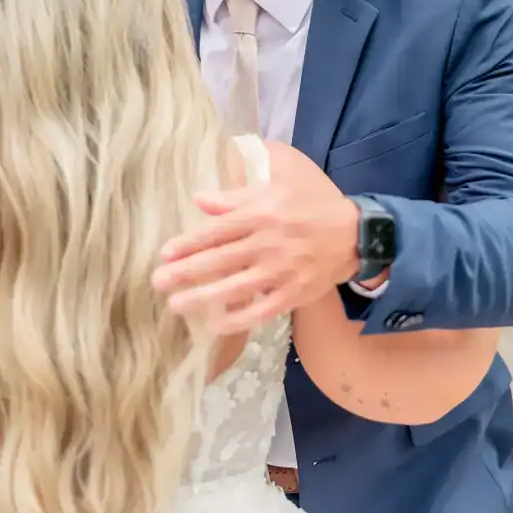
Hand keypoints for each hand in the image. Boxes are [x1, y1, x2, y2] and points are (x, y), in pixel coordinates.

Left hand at [152, 144, 359, 332]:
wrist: (354, 234)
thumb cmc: (309, 206)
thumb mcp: (274, 188)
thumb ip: (235, 196)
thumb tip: (199, 199)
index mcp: (262, 214)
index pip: (217, 231)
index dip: (188, 244)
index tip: (164, 254)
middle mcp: (268, 243)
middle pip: (219, 260)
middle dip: (186, 272)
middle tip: (157, 282)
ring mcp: (281, 271)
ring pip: (235, 288)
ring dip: (203, 298)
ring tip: (176, 305)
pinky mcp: (293, 294)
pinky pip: (261, 310)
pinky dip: (238, 319)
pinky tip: (215, 324)